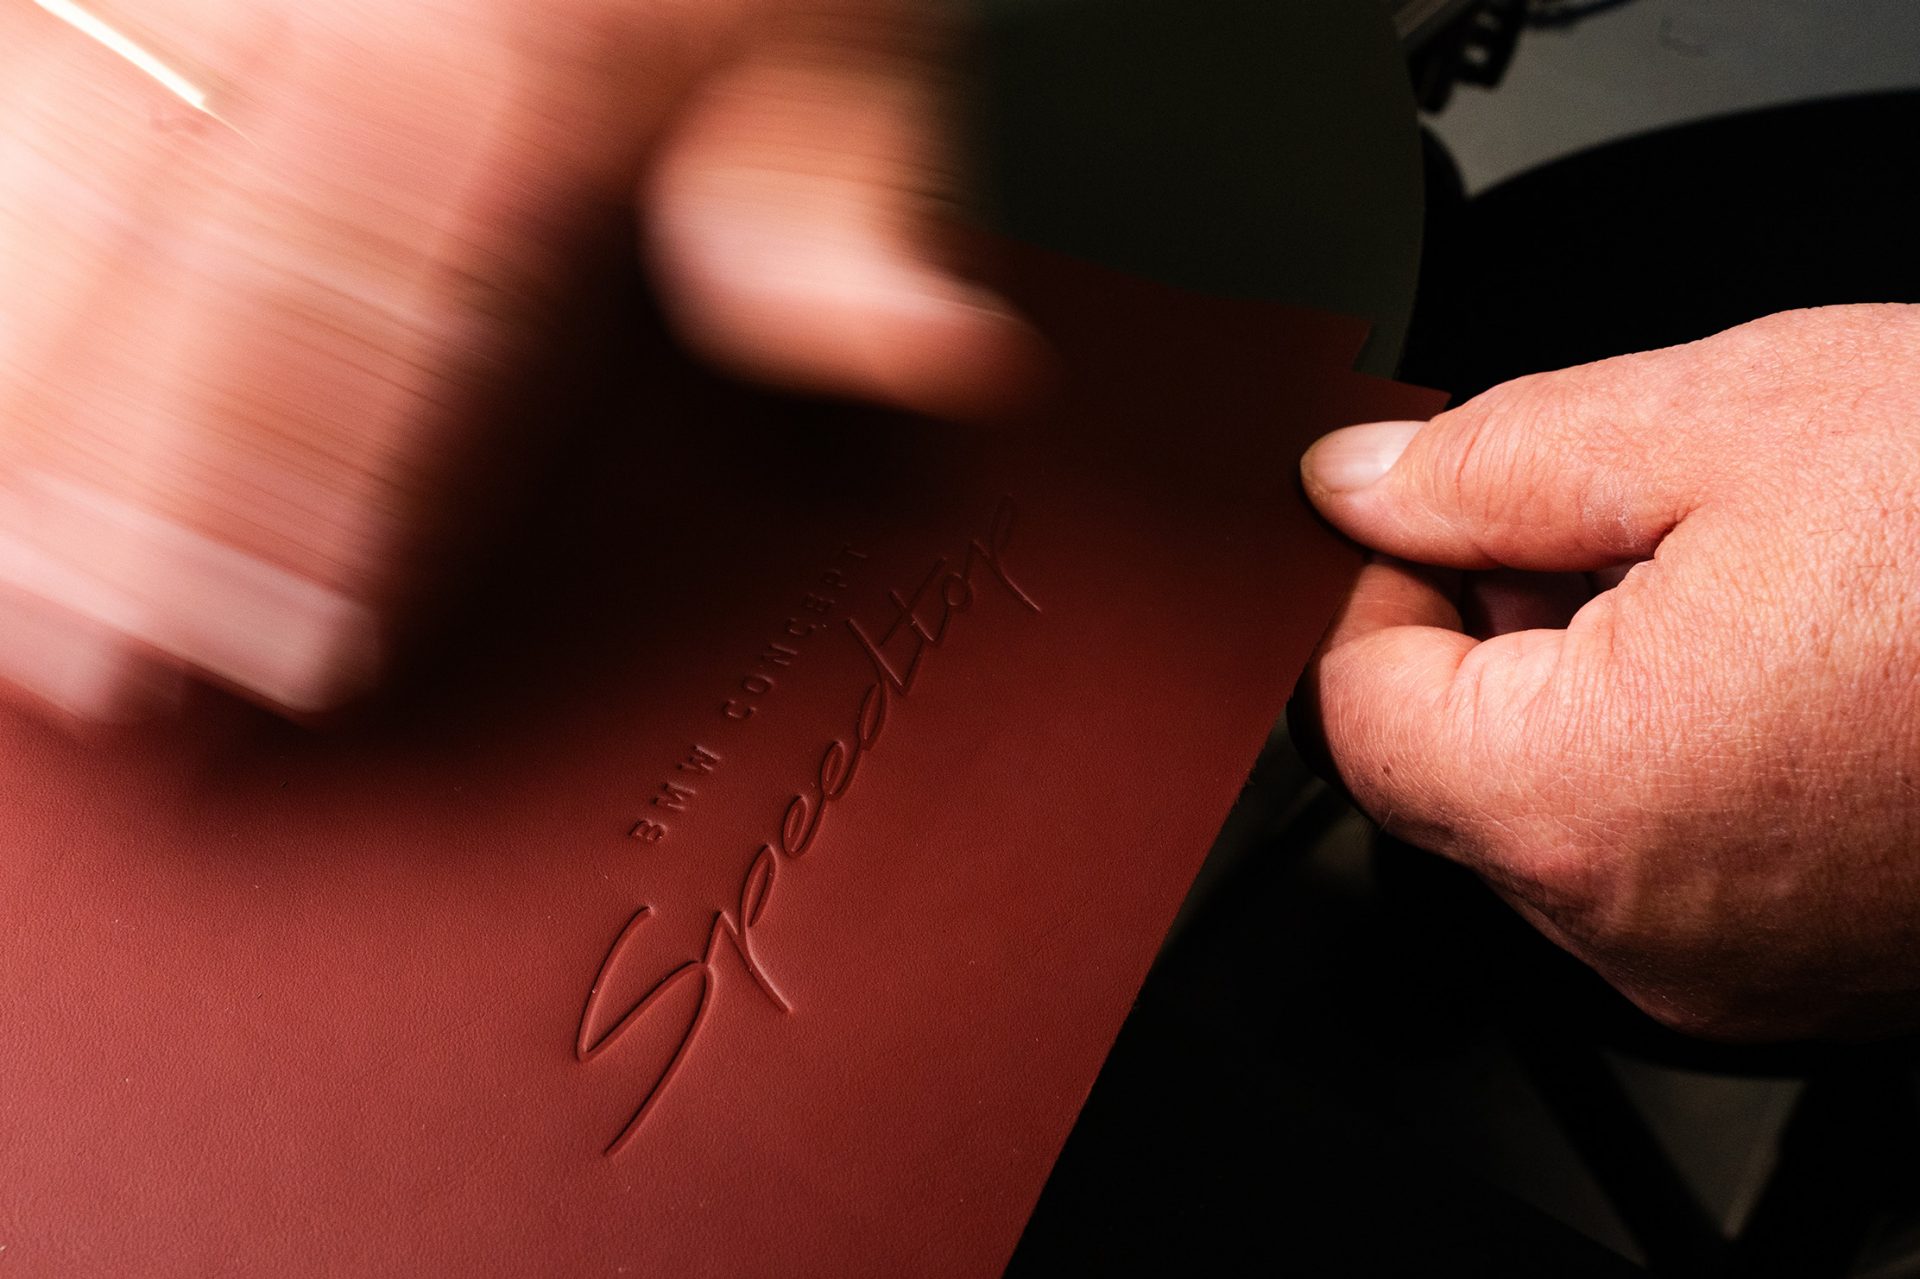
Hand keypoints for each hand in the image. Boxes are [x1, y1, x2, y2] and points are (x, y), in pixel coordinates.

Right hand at [0, 0, 1026, 717]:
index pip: (364, 292)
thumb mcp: (850, 34)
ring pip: (55, 162)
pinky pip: (31, 89)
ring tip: (9, 585)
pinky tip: (7, 376)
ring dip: (22, 387)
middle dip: (113, 480)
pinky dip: (9, 246)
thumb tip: (944, 354)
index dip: (307, 489)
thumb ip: (841, 204)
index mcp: (505, 31)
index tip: (289, 662)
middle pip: (167, 242)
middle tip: (93, 683)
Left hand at [1295, 305, 1919, 1039]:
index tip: (1453, 514)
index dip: (1386, 586)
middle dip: (1497, 632)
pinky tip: (1795, 661)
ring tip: (1745, 583)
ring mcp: (1734, 972)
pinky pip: (1673, 861)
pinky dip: (1685, 757)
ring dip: (1595, 690)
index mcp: (1583, 801)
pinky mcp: (1817, 972)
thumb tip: (1360, 482)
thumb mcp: (1717, 420)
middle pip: (1452, 770)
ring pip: (1561, 814)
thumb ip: (1488, 462)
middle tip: (1626, 522)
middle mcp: (1643, 929)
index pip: (1357, 708)